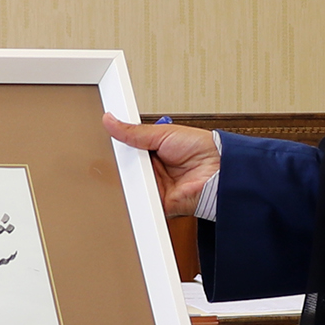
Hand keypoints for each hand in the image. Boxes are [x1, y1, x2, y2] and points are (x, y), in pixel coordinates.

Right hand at [103, 113, 219, 216]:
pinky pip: (142, 204)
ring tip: (130, 171)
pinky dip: (137, 199)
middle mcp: (154, 169)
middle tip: (115, 158)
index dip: (118, 147)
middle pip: (127, 169)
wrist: (219, 170)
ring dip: (128, 180)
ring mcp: (156, 187)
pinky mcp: (159, 203)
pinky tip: (134, 189)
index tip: (105, 142)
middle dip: (121, 165)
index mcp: (153, 150)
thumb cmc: (201, 148)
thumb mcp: (162, 133)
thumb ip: (133, 132)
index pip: (128, 150)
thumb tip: (110, 120)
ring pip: (131, 186)